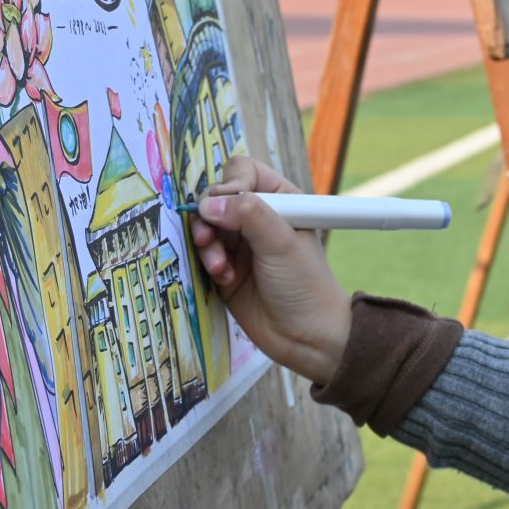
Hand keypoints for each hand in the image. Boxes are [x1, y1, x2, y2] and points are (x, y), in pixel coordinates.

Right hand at [190, 157, 350, 384]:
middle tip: (210, 239)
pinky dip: (207, 263)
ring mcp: (239, 243)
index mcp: (279, 199)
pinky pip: (202, 254)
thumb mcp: (280, 242)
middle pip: (215, 197)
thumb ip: (248, 216)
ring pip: (204, 226)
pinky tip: (223, 279)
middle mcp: (257, 216)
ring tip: (220, 266)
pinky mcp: (225, 269)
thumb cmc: (304, 283)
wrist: (306, 336)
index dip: (229, 185)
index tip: (228, 207)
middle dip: (210, 217)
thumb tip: (209, 204)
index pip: (241, 172)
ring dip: (206, 243)